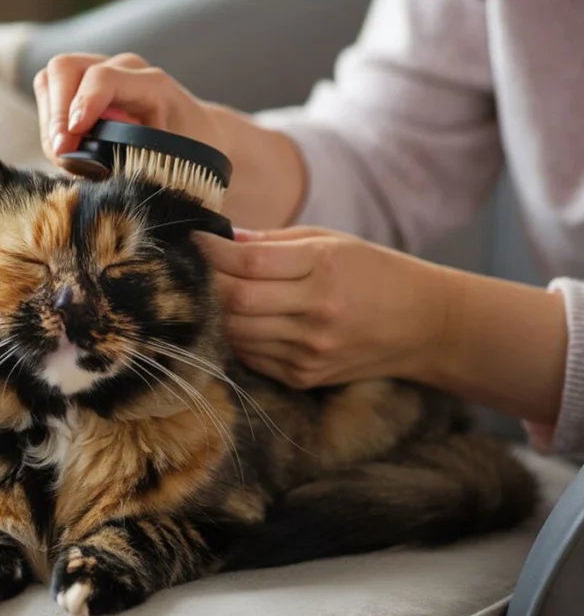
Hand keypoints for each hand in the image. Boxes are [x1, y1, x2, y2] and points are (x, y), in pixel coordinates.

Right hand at [32, 52, 223, 164]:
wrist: (199, 136)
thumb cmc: (189, 154)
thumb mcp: (171, 161)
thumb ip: (137, 160)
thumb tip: (93, 165)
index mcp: (153, 85)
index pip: (103, 78)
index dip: (82, 106)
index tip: (69, 142)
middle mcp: (124, 69)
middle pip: (65, 68)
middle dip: (56, 115)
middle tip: (62, 154)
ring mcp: (102, 71)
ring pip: (51, 79)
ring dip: (50, 120)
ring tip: (66, 154)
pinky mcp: (85, 85)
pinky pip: (51, 93)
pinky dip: (51, 122)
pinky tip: (68, 147)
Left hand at [194, 226, 451, 388]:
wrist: (425, 326)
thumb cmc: (374, 273)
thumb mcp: (332, 241)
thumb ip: (272, 242)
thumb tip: (220, 239)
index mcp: (324, 267)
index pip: (248, 262)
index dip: (210, 251)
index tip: (191, 239)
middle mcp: (316, 311)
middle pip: (235, 301)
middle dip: (204, 283)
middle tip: (189, 269)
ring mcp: (310, 350)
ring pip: (236, 332)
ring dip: (214, 312)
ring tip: (206, 293)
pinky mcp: (304, 377)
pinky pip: (251, 356)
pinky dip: (235, 337)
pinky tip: (236, 320)